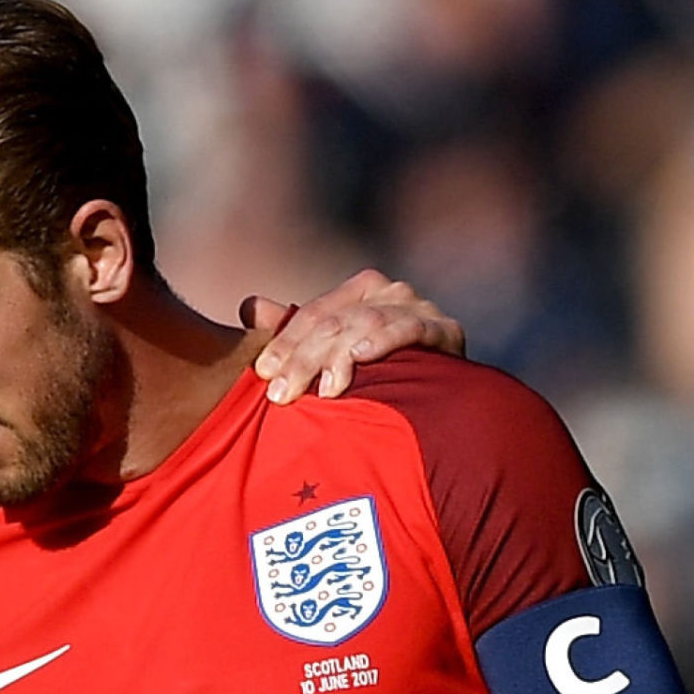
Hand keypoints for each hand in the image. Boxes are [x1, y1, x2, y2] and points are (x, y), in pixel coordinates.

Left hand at [243, 268, 465, 404]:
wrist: (442, 401)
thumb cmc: (378, 376)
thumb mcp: (331, 354)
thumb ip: (292, 331)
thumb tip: (248, 307)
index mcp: (359, 292)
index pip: (313, 314)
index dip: (284, 343)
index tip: (262, 374)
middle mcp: (389, 292)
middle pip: (335, 322)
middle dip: (304, 359)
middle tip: (282, 394)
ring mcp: (419, 308)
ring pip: (364, 325)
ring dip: (338, 357)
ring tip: (322, 389)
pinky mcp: (446, 329)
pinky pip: (410, 329)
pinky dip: (384, 340)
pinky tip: (362, 355)